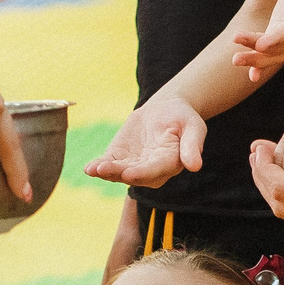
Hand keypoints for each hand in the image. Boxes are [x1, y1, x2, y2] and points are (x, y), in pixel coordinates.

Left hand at [85, 91, 205, 187]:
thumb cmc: (182, 117)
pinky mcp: (121, 158)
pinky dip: (98, 167)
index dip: (141, 172)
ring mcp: (135, 166)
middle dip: (118, 173)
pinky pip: (109, 164)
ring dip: (106, 171)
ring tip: (93, 169)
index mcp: (171, 163)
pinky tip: (88, 168)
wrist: (165, 109)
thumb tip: (195, 166)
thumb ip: (192, 145)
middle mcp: (152, 170)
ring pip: (119, 172)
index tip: (128, 173)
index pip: (155, 170)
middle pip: (134, 174)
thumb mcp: (193, 126)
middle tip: (103, 169)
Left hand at [231, 0, 283, 82]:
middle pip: (280, 49)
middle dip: (258, 55)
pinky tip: (247, 69)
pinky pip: (269, 51)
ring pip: (272, 54)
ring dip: (253, 60)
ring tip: (235, 60)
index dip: (278, 39)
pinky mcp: (281, 34)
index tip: (261, 45)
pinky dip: (258, 61)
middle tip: (236, 59)